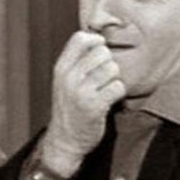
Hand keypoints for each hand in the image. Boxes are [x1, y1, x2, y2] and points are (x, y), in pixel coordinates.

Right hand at [43, 31, 125, 176]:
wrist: (65, 141)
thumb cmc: (69, 108)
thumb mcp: (64, 82)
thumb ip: (77, 61)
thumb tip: (99, 38)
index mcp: (61, 68)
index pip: (80, 38)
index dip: (96, 41)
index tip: (100, 53)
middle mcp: (69, 78)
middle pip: (102, 52)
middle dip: (108, 63)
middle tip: (103, 78)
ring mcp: (81, 92)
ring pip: (113, 69)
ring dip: (114, 79)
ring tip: (106, 90)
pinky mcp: (95, 106)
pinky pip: (118, 87)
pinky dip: (118, 93)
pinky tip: (110, 100)